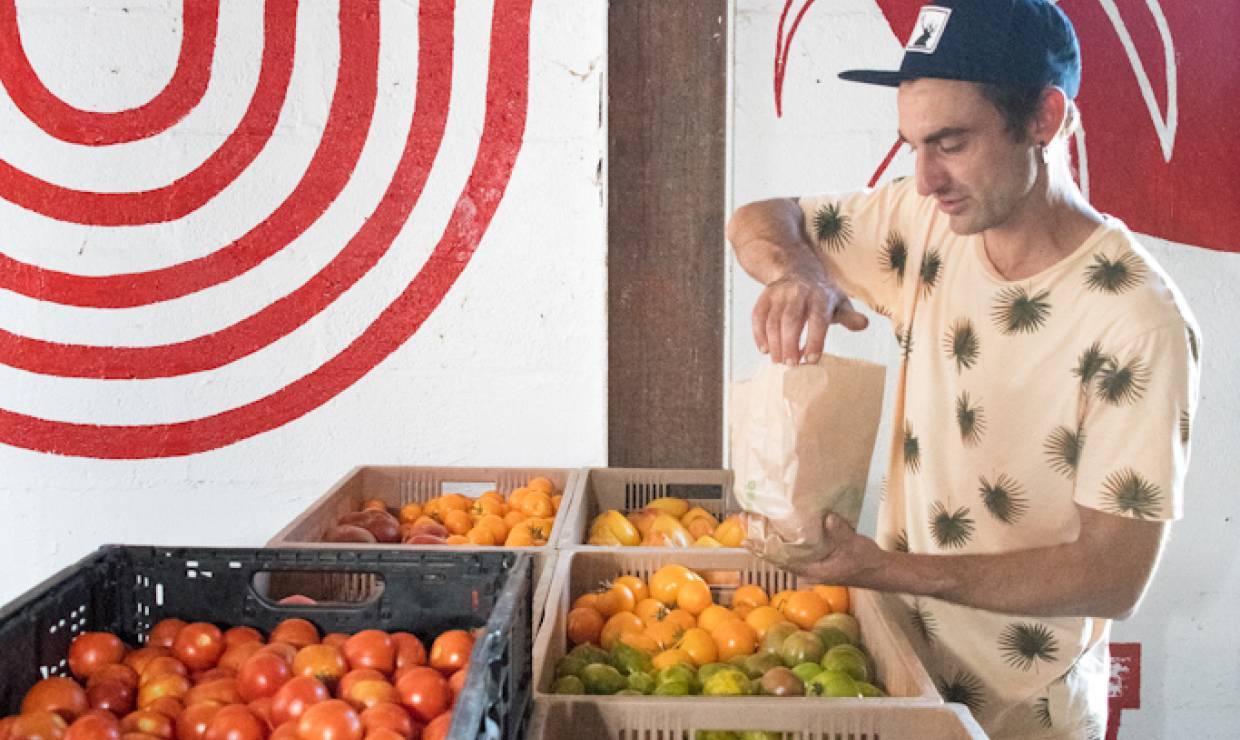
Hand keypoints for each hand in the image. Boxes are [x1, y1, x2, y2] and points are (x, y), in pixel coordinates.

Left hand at [747, 513, 886, 585]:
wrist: (879, 570)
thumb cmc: (865, 561)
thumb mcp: (854, 545)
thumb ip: (840, 532)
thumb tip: (827, 518)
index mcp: (812, 571)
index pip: (780, 561)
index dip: (763, 551)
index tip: (746, 541)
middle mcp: (807, 570)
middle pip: (778, 557)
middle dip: (762, 542)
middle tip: (746, 524)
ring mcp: (810, 565)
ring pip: (785, 553)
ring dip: (771, 540)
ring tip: (757, 523)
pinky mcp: (815, 559)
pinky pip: (795, 550)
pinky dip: (785, 540)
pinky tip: (780, 527)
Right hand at [752, 266, 867, 364]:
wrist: (798, 272)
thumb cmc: (822, 296)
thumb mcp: (840, 303)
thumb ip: (850, 316)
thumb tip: (864, 324)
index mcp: (821, 297)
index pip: (818, 319)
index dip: (814, 340)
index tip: (812, 360)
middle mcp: (799, 293)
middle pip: (791, 320)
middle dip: (790, 344)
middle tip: (791, 365)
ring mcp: (780, 294)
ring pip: (773, 320)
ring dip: (774, 343)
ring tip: (779, 362)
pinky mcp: (765, 297)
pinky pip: (758, 316)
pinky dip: (759, 334)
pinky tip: (764, 350)